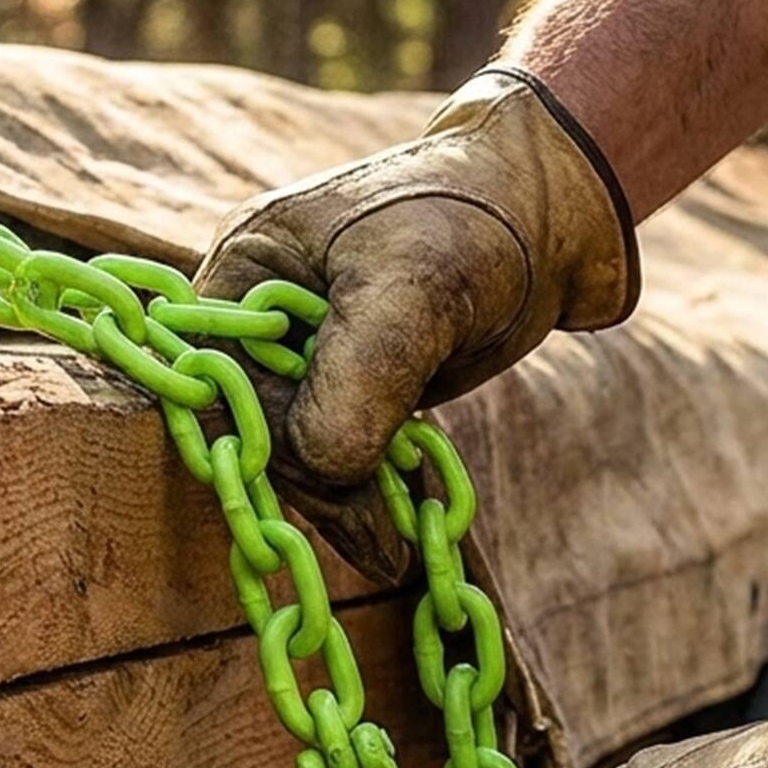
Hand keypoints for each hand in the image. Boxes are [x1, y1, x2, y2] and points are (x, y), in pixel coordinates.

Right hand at [193, 68, 635, 555]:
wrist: (550, 216)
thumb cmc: (473, 220)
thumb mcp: (413, 287)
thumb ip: (357, 374)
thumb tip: (320, 466)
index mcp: (247, 270)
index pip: (216, 378)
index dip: (258, 436)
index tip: (325, 480)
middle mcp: (260, 319)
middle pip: (256, 427)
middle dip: (317, 481)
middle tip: (383, 544)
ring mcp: (304, 359)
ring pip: (299, 454)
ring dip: (345, 502)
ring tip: (398, 551)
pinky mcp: (349, 390)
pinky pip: (339, 456)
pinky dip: (368, 493)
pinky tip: (401, 535)